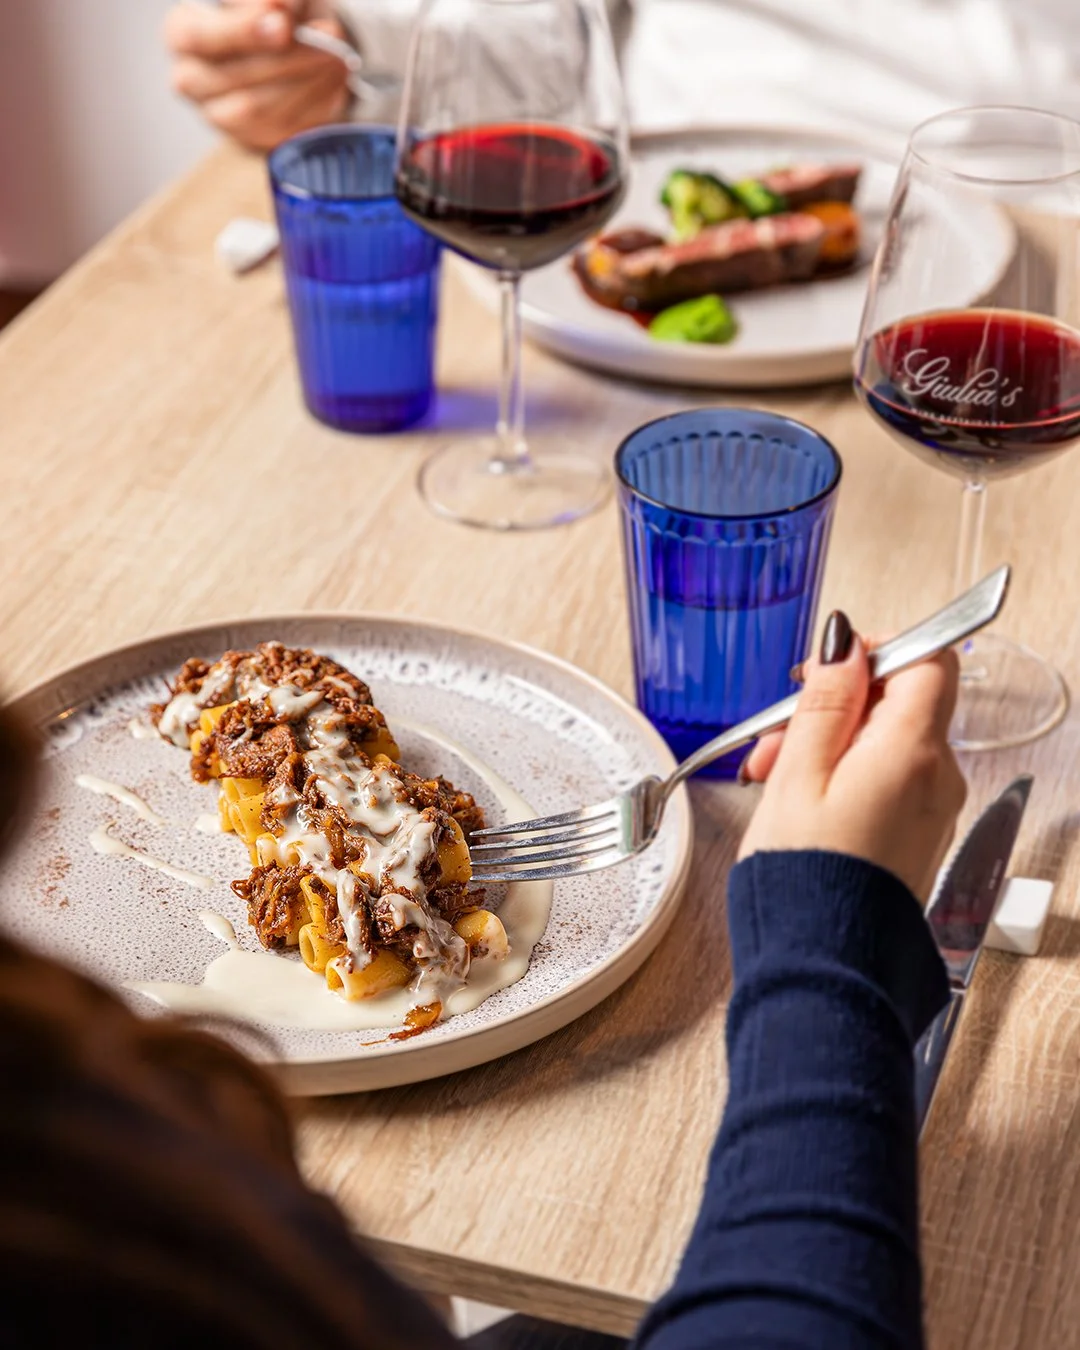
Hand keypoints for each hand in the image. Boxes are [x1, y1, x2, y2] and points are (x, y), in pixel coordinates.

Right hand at [165, 0, 350, 151]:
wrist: (296, 46)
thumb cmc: (276, 10)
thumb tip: (279, 6)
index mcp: (184, 33)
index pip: (198, 37)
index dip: (241, 32)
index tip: (283, 23)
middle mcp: (193, 80)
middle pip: (232, 79)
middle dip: (286, 60)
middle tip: (330, 35)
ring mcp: (222, 117)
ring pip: (258, 110)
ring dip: (306, 82)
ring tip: (340, 55)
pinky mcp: (254, 141)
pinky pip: (283, 130)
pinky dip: (317, 104)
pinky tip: (337, 79)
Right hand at [737, 612, 965, 901]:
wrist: (821, 960)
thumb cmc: (807, 876)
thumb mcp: (799, 772)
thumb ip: (826, 701)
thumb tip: (844, 646)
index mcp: (912, 751)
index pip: (927, 660)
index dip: (876, 650)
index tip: (827, 665)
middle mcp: (938, 777)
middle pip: (902, 703)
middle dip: (837, 704)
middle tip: (779, 731)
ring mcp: (933, 810)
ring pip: (890, 742)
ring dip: (834, 743)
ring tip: (775, 774)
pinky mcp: (918, 835)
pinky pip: (891, 781)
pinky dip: (848, 776)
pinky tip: (802, 801)